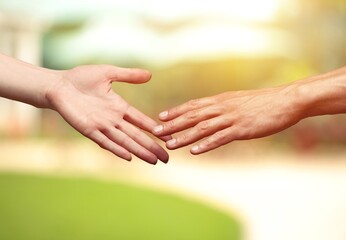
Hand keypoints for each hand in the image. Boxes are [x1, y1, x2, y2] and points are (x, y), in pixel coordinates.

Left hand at [47, 65, 168, 163]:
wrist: (58, 84)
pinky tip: (129, 157)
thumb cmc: (80, 78)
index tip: (168, 136)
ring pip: (125, 141)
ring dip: (139, 151)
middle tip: (166, 158)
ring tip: (153, 161)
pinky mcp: (89, 129)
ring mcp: (102, 126)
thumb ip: (128, 75)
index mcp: (119, 107)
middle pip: (137, 135)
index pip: (141, 121)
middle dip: (152, 147)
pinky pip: (105, 141)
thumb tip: (150, 75)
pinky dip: (117, 150)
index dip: (154, 129)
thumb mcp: (108, 73)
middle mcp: (113, 119)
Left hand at [153, 87, 302, 153]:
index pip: (193, 106)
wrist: (285, 100)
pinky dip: (207, 144)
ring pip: (202, 128)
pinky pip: (221, 138)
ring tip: (169, 145)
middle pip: (192, 116)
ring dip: (184, 137)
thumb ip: (224, 107)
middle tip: (155, 132)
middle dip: (173, 125)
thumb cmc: (263, 102)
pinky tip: (195, 151)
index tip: (160, 118)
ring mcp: (231, 118)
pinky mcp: (242, 129)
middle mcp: (222, 107)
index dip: (175, 112)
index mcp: (220, 100)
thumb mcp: (239, 101)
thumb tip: (212, 114)